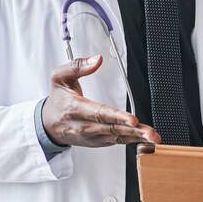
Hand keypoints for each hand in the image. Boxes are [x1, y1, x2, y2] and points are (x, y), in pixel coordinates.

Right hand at [41, 55, 158, 147]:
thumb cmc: (58, 99)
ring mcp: (92, 136)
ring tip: (153, 137)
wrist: (49, 125)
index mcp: (75, 109)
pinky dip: (132, 141)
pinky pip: (117, 141)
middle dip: (134, 131)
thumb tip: (97, 59)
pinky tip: (146, 139)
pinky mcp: (99, 142)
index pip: (99, 114)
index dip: (117, 117)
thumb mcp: (59, 77)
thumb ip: (77, 66)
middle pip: (112, 129)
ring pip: (117, 137)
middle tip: (151, 133)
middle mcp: (84, 126)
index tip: (133, 119)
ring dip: (137, 138)